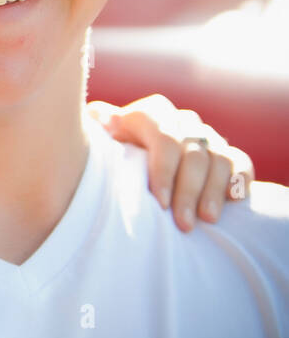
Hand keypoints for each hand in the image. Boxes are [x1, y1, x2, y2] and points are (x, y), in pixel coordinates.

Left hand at [88, 94, 253, 231]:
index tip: (159, 203)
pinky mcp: (226, 153)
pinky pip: (240, 163)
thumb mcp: (98, 141)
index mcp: (150, 114)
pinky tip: (232, 201)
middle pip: (193, 153)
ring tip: (206, 220)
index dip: (164, 171)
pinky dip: (239, 181)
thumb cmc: (108, 153)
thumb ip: (97, 129)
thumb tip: (97, 118)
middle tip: (182, 224)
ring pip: (219, 159)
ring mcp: (206, 136)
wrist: (130, 155)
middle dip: (188, 191)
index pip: (165, 138)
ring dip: (213, 191)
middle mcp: (181, 121)